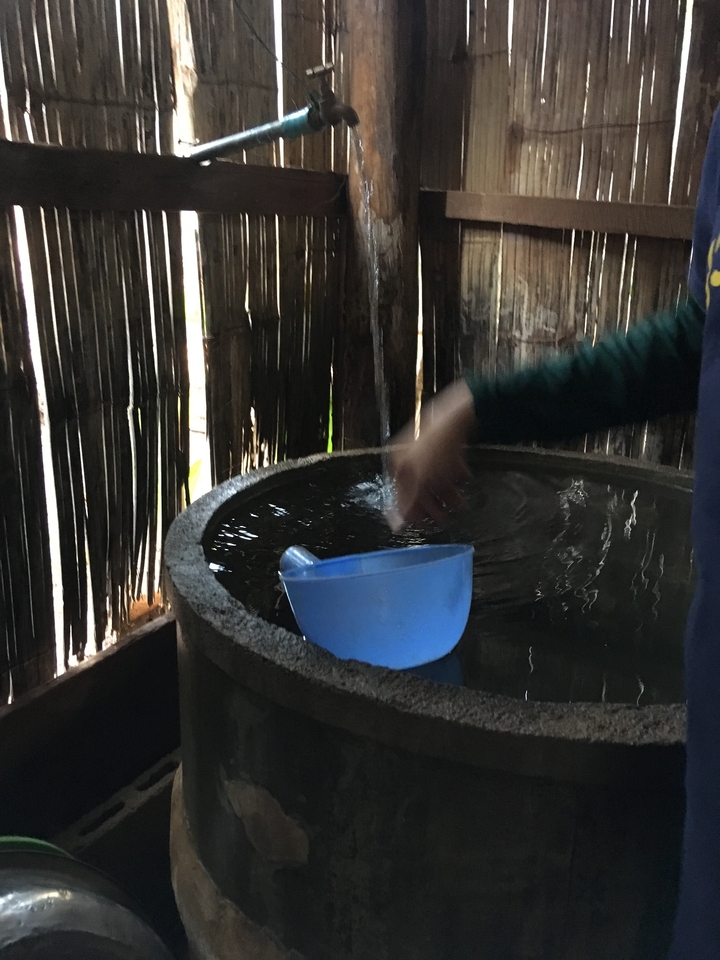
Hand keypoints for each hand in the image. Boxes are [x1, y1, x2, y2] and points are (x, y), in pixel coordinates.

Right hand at [387, 380, 476, 529]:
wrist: (456, 418)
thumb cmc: (434, 449)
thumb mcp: (419, 480)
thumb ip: (409, 502)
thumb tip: (396, 525)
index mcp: (399, 465)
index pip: (401, 495)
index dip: (412, 512)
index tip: (424, 525)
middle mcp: (410, 459)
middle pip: (419, 489)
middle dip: (433, 505)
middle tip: (445, 520)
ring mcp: (428, 452)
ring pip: (435, 479)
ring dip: (447, 495)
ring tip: (460, 506)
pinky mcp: (445, 446)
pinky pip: (448, 468)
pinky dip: (455, 478)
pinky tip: (463, 482)